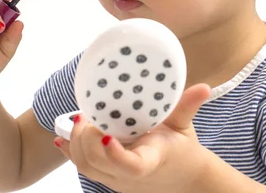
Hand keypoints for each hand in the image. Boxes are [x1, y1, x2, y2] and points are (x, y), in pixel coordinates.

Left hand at [54, 84, 212, 192]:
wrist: (182, 178)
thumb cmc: (181, 149)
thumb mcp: (184, 125)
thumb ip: (188, 105)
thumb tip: (204, 87)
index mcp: (151, 159)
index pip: (131, 166)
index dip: (114, 154)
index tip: (106, 134)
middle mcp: (130, 175)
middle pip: (98, 164)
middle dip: (86, 139)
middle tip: (87, 116)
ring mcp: (116, 179)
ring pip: (86, 167)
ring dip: (76, 144)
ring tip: (78, 120)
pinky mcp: (108, 178)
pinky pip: (84, 168)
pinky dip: (70, 153)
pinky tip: (60, 140)